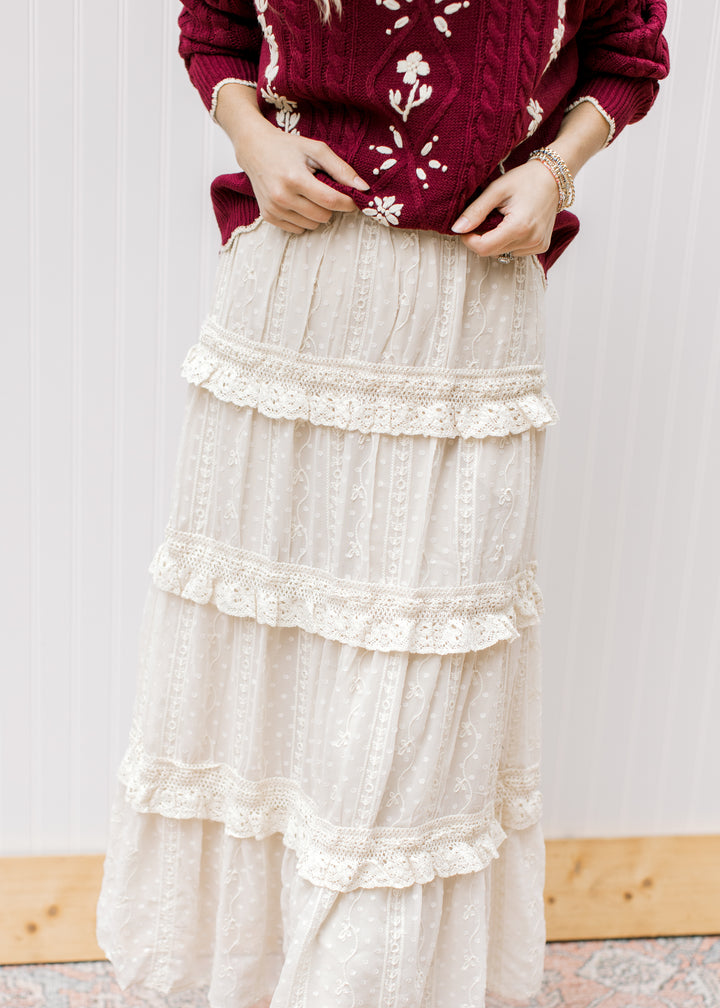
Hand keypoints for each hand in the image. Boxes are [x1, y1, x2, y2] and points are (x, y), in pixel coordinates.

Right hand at [234, 118, 369, 234]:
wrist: (255, 149)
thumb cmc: (289, 147)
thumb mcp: (317, 150)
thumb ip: (341, 169)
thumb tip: (363, 188)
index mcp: (295, 178)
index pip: (331, 201)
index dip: (347, 203)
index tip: (353, 200)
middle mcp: (282, 197)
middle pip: (323, 216)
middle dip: (330, 206)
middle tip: (323, 190)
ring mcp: (274, 209)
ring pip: (312, 225)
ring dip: (316, 213)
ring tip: (307, 194)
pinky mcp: (268, 216)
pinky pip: (298, 229)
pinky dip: (303, 218)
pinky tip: (297, 202)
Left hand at [451, 160, 559, 257]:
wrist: (554, 176)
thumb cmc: (526, 179)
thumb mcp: (496, 190)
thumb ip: (476, 211)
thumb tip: (457, 229)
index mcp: (519, 227)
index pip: (483, 248)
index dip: (469, 240)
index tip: (465, 227)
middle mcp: (530, 241)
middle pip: (491, 252)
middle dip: (481, 238)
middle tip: (483, 218)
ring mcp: (537, 245)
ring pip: (502, 252)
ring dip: (495, 239)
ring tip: (502, 218)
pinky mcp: (541, 246)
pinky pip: (515, 251)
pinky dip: (508, 240)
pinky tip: (514, 224)